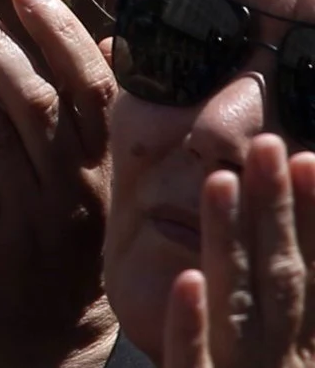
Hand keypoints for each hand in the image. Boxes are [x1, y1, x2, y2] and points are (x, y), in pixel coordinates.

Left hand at [0, 0, 117, 367]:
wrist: (43, 339)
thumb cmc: (60, 241)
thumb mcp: (92, 182)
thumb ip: (95, 115)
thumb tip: (113, 41)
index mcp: (102, 167)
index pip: (91, 89)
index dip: (58, 35)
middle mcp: (71, 187)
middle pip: (33, 100)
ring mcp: (28, 215)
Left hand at [161, 135, 314, 367]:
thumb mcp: (280, 357)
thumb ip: (284, 308)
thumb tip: (265, 249)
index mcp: (303, 346)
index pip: (310, 272)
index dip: (312, 218)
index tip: (306, 157)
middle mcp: (282, 357)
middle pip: (281, 275)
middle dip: (277, 210)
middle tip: (269, 143)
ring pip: (237, 302)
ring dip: (231, 241)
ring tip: (220, 180)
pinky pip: (192, 361)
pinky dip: (191, 322)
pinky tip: (187, 279)